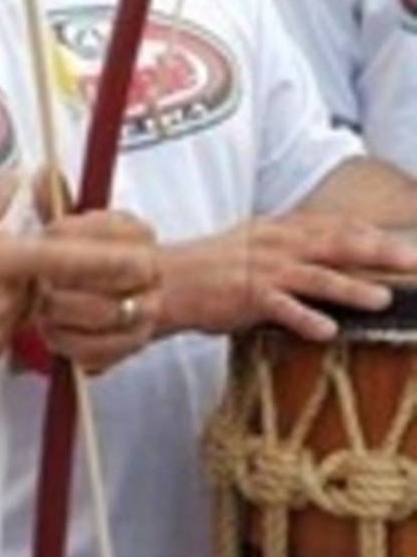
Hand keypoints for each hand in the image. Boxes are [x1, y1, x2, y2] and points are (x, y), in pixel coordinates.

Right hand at [159, 214, 416, 340]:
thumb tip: (328, 261)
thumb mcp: (253, 246)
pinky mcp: (246, 295)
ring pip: (317, 276)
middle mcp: (277, 243)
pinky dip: (306, 318)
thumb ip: (290, 250)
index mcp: (280, 229)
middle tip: (413, 261)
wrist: (164, 280)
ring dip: (352, 287)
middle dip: (380, 252)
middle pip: (338, 243)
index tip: (403, 242)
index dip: (372, 232)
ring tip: (383, 298)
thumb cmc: (209, 269)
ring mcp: (263, 269)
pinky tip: (327, 331)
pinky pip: (282, 308)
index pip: (335, 225)